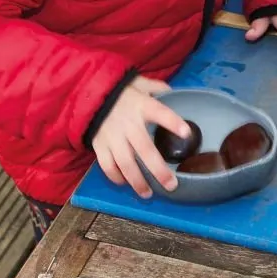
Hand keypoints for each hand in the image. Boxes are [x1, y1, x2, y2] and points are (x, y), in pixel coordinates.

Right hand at [92, 76, 190, 197]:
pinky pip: (107, 165)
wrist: (89, 94)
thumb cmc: (121, 91)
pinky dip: (115, 176)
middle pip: (145, 150)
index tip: (187, 133)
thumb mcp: (140, 83)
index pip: (160, 113)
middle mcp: (128, 124)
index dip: (173, 123)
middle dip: (158, 170)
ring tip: (148, 194)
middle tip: (171, 185)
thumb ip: (158, 89)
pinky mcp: (99, 145)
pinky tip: (125, 183)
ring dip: (137, 181)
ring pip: (125, 163)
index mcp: (141, 106)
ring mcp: (112, 136)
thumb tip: (175, 95)